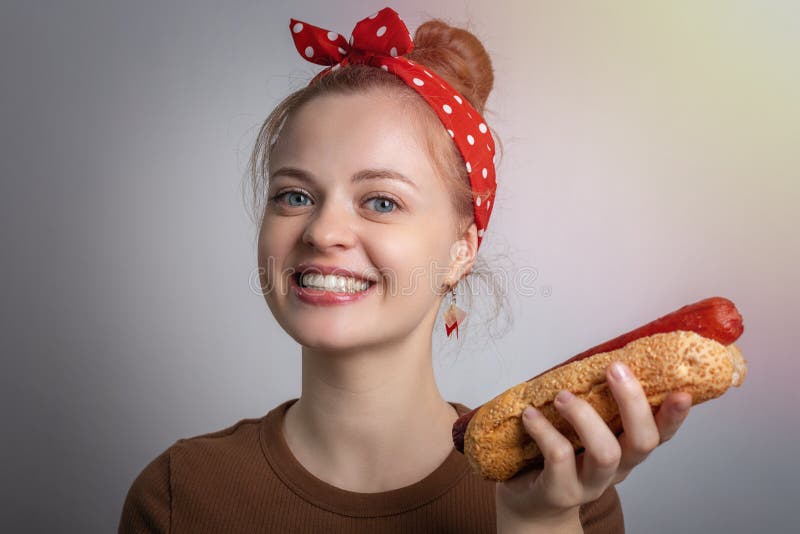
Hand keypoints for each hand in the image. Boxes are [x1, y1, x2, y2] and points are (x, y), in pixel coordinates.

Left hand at [495, 361, 691, 525]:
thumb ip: (595, 403)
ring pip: (605, 453)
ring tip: (562, 396)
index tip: (681, 391)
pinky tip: (530, 414)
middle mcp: (617, 470)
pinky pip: (559, 457)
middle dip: (632, 402)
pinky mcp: (560, 491)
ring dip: (584, 416)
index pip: (661, 434)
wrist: (532, 505)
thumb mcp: (584, 429)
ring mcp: (590, 485)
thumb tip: (600, 357)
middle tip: (614, 370)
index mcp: (627, 450)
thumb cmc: (558, 456)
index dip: (674, 415)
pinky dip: (544, 429)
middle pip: (642, 442)